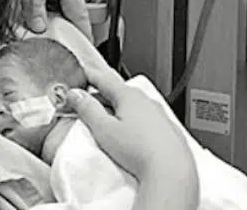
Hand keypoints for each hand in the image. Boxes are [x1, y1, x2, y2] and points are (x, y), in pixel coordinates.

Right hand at [63, 62, 195, 184]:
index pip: (103, 78)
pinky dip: (133, 123)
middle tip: (85, 104)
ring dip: (118, 110)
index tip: (79, 74)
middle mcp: (146, 101)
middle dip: (100, 96)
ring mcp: (159, 116)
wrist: (171, 172)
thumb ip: (87, 109)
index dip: (88, 76)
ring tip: (106, 124)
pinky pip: (146, 121)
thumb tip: (76, 95)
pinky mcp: (167, 132)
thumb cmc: (139, 151)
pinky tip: (129, 137)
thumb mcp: (104, 129)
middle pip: (118, 92)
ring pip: (133, 107)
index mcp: (129, 96)